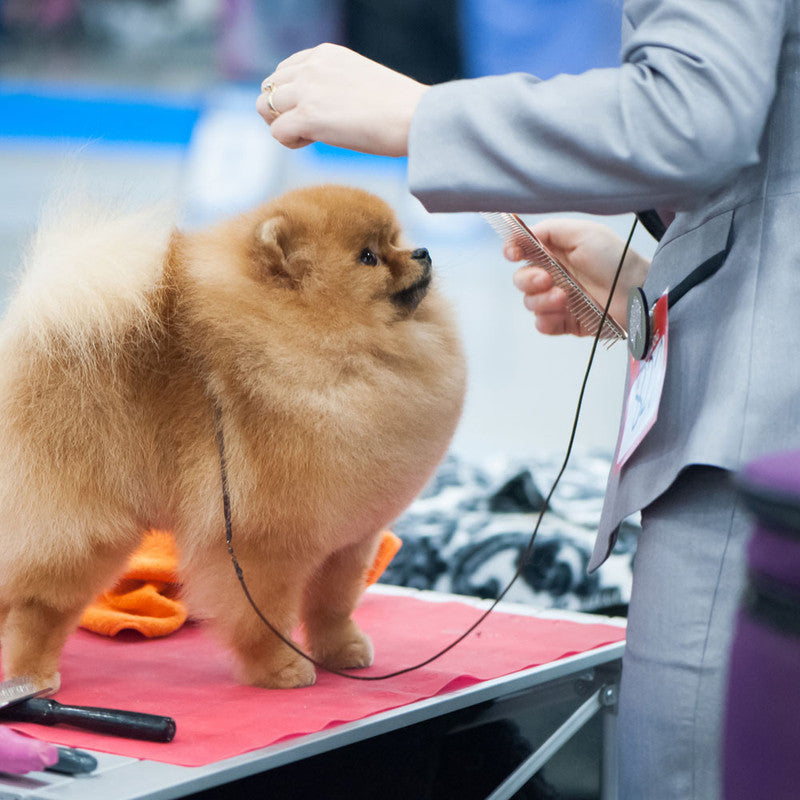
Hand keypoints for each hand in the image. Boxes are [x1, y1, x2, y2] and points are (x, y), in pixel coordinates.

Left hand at [257, 43, 428, 156]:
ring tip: (307, 136)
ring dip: (281, 125)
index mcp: (325, 54)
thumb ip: (334, 86)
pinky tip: (311, 143)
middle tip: (307, 129)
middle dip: (282, 111)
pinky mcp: (308, 116)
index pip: (286, 70)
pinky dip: (290, 142)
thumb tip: (322, 109)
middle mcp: (312, 66)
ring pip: (265, 107)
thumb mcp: (360, 82)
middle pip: (270, 88)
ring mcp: (308, 90)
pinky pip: (277, 132)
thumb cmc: (397, 109)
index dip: (293, 96)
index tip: (315, 113)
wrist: (413, 118)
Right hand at [510, 218, 648, 336]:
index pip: (522, 251)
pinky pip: (542, 325)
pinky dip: (547, 320)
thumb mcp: (584, 233)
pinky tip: (563, 313)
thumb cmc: (616, 259)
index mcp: (556, 252)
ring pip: (530, 303)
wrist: (638, 291)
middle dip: (528, 280)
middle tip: (547, 279)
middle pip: (521, 279)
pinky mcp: (567, 322)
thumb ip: (549, 230)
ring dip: (542, 300)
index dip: (512, 251)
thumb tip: (522, 234)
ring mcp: (559, 301)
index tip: (514, 254)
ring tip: (564, 298)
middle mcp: (554, 275)